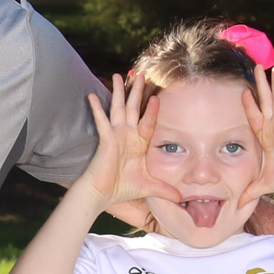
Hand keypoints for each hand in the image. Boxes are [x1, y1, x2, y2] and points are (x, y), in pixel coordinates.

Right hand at [80, 72, 165, 229]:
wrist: (102, 195)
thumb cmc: (122, 189)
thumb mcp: (149, 187)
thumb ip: (165, 190)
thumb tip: (181, 200)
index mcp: (138, 143)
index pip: (148, 122)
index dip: (152, 109)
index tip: (157, 96)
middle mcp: (127, 135)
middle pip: (133, 108)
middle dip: (136, 91)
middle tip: (141, 74)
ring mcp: (115, 135)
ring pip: (118, 108)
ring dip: (119, 92)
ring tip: (118, 75)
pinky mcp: (105, 139)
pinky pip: (101, 120)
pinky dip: (97, 108)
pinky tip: (92, 95)